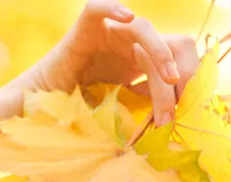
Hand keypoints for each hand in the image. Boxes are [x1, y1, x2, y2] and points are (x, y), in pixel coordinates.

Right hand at [26, 1, 200, 126]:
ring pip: (142, 28)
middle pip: (165, 44)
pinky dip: (112, 7)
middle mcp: (127, 44)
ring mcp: (107, 34)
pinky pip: (98, 9)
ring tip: (168, 77)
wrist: (44, 110)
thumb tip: (176, 121)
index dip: (186, 79)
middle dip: (179, 70)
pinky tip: (126, 16)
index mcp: (139, 62)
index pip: (174, 60)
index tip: (187, 110)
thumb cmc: (80, 114)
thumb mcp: (122, 112)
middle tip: (181, 103)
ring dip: (159, 51)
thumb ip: (145, 108)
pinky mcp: (83, 30)